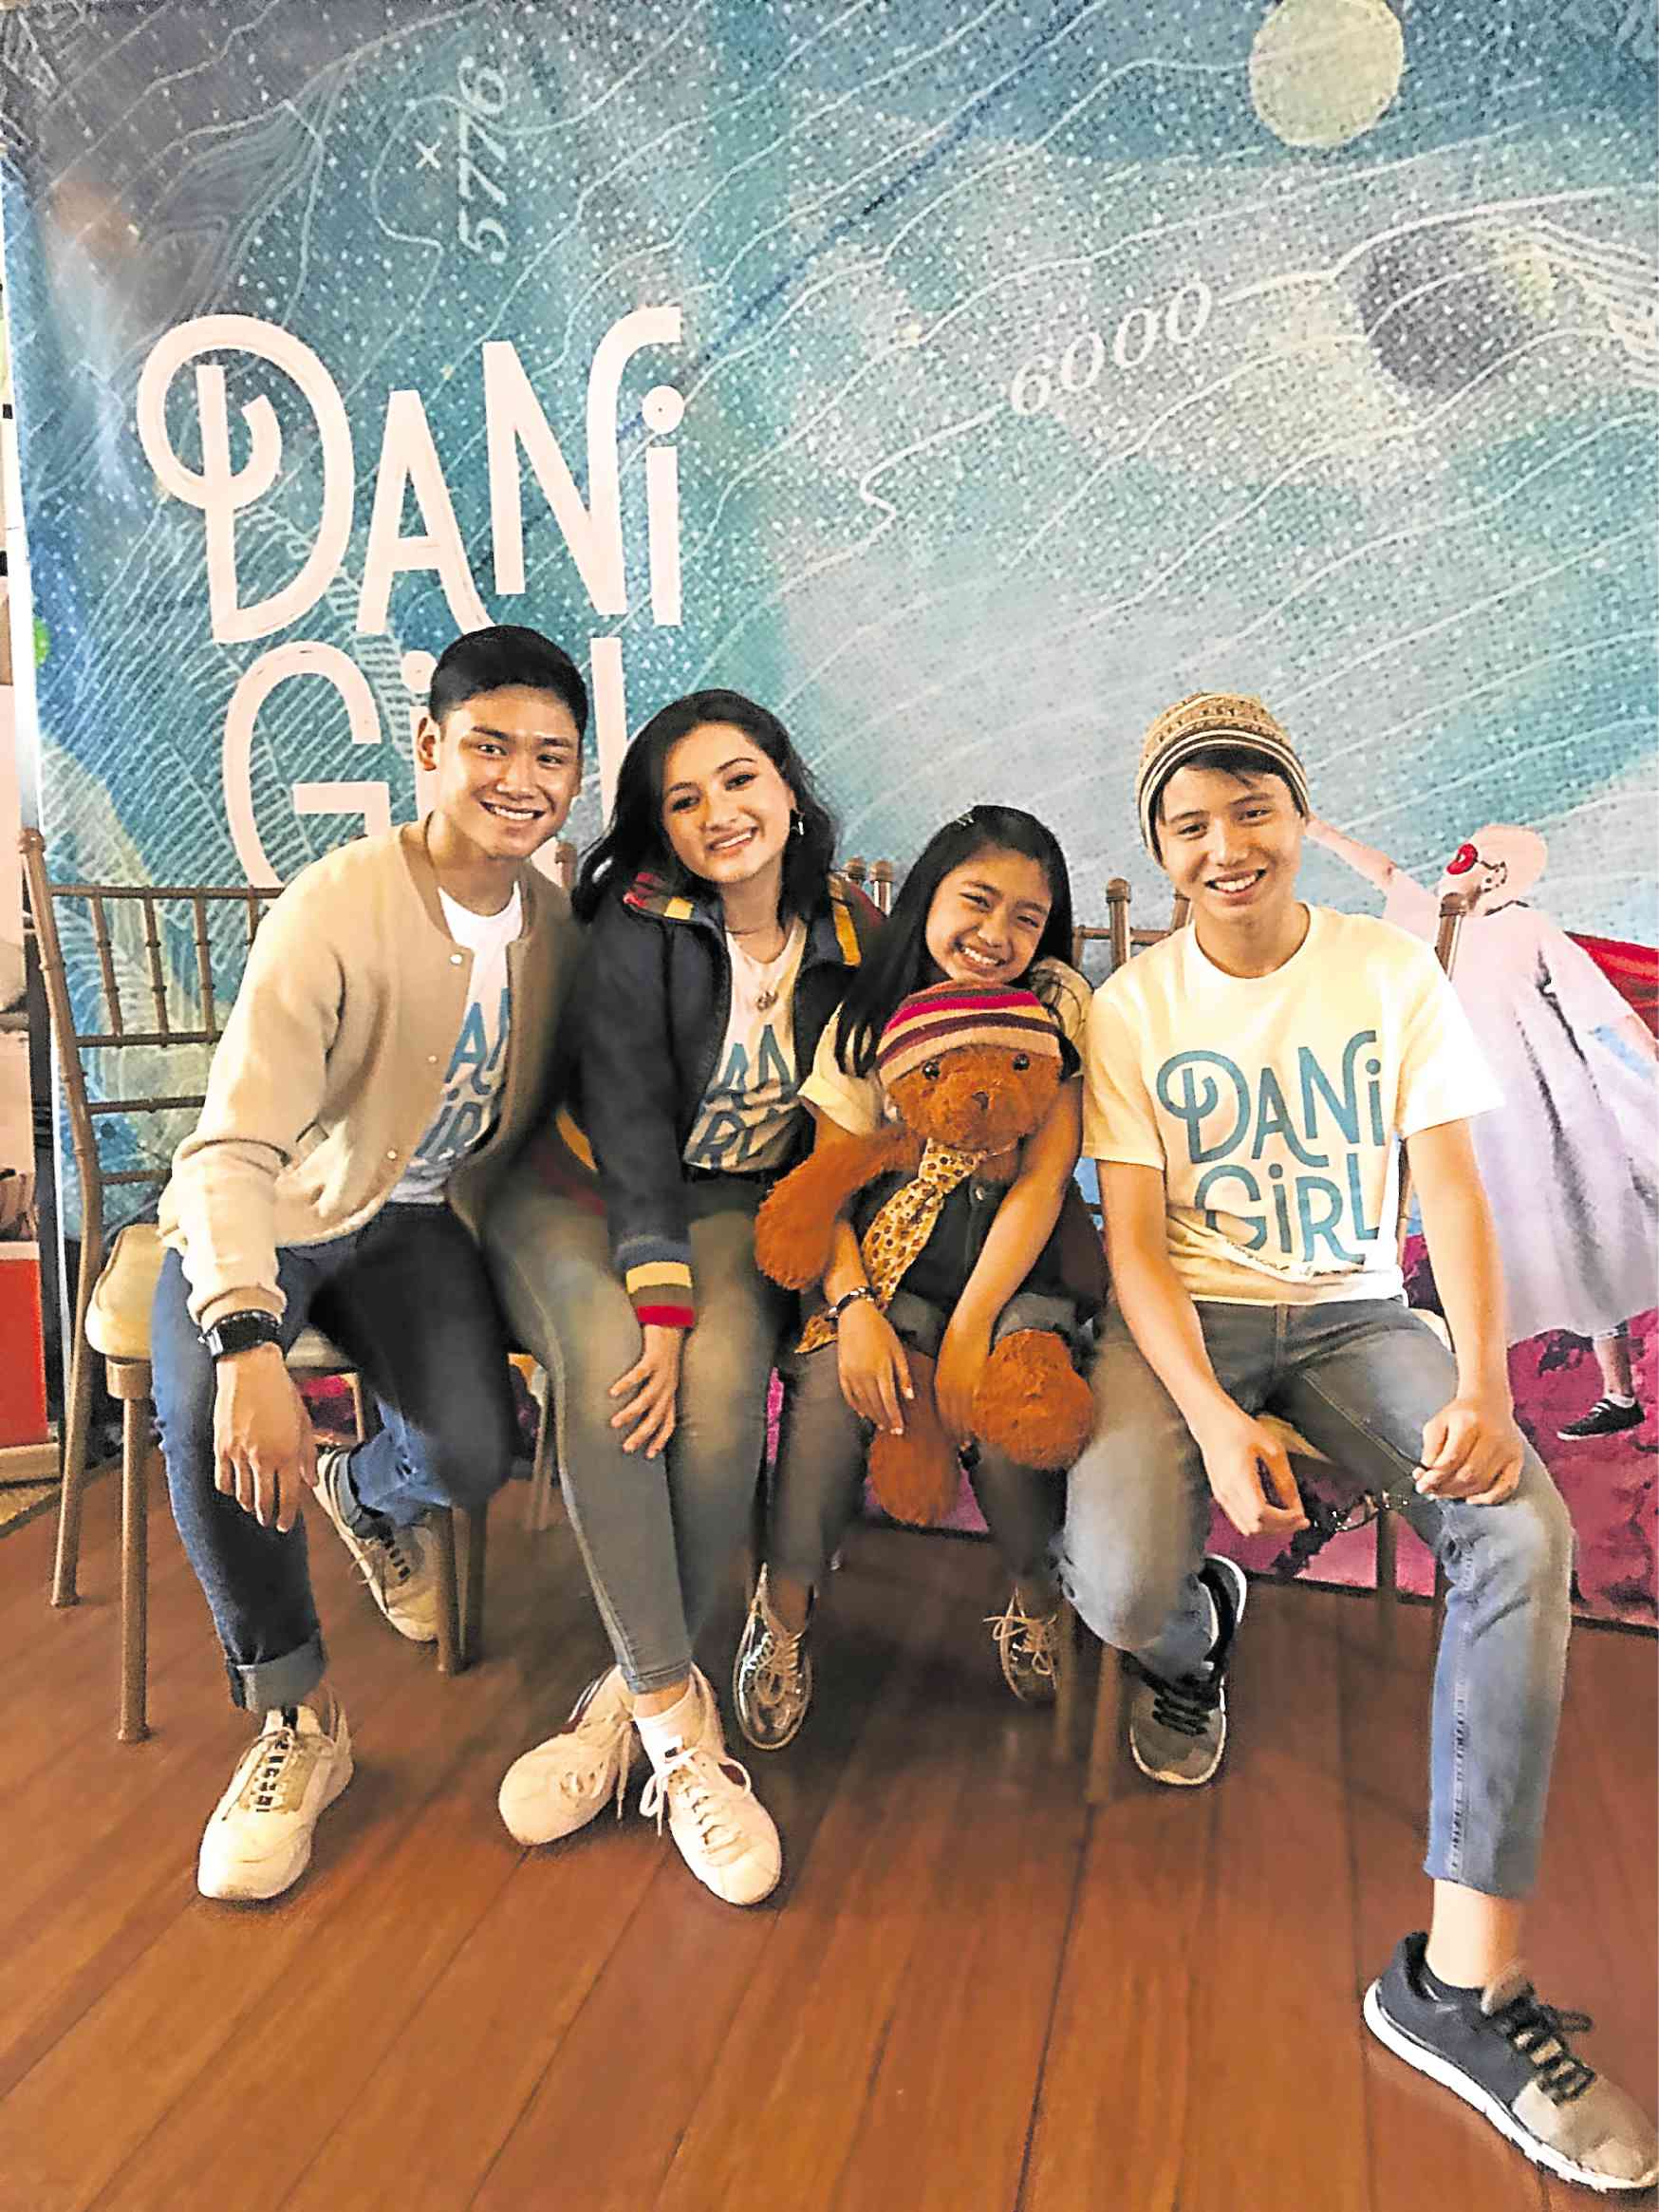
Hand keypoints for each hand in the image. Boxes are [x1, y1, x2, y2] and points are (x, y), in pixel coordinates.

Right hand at [213, 1344, 316, 1533]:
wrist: (250, 1369)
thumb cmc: (280, 1391)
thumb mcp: (304, 1421)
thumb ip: (308, 1455)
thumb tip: (311, 1481)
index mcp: (287, 1452)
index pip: (289, 1496)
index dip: (287, 1515)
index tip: (285, 1525)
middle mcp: (263, 1458)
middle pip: (264, 1501)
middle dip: (268, 1516)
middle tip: (270, 1523)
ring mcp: (240, 1454)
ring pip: (242, 1494)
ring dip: (249, 1505)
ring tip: (253, 1508)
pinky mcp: (221, 1447)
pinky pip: (222, 1479)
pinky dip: (228, 1490)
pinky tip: (233, 1490)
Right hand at [609, 1323, 682, 1457]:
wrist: (671, 1319)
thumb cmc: (661, 1348)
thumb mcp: (661, 1374)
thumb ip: (651, 1389)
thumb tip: (635, 1407)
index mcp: (670, 1392)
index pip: (669, 1422)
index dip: (660, 1439)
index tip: (648, 1455)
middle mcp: (668, 1385)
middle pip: (657, 1416)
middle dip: (642, 1434)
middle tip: (626, 1448)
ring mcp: (663, 1372)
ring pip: (647, 1399)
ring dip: (631, 1413)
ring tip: (614, 1423)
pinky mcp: (654, 1357)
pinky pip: (639, 1374)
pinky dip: (626, 1384)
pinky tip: (613, 1392)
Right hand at [836, 1300, 912, 1433]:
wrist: (855, 1316)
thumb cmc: (880, 1331)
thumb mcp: (897, 1350)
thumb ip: (904, 1375)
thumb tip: (910, 1397)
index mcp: (881, 1370)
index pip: (889, 1401)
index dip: (895, 1417)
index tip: (900, 1428)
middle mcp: (865, 1375)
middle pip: (875, 1405)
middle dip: (885, 1419)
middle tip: (892, 1430)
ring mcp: (851, 1375)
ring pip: (862, 1403)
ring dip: (872, 1415)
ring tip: (880, 1423)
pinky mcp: (842, 1372)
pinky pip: (848, 1395)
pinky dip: (856, 1406)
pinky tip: (862, 1413)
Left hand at [935, 1312, 990, 1447]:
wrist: (971, 1323)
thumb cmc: (959, 1339)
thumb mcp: (947, 1362)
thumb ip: (948, 1379)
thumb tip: (951, 1391)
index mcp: (939, 1383)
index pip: (941, 1412)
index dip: (946, 1426)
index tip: (950, 1436)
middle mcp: (948, 1389)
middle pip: (950, 1419)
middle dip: (954, 1434)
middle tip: (961, 1447)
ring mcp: (963, 1386)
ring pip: (963, 1417)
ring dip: (965, 1432)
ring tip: (968, 1444)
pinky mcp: (976, 1382)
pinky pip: (976, 1407)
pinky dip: (977, 1420)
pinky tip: (981, 1429)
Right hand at [1193, 1401, 1306, 1538]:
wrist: (1211, 1421)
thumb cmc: (1237, 1429)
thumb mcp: (1271, 1448)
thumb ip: (1285, 1479)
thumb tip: (1295, 1503)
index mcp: (1238, 1478)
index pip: (1262, 1514)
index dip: (1285, 1520)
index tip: (1301, 1515)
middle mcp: (1226, 1492)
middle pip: (1255, 1527)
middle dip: (1281, 1528)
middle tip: (1300, 1520)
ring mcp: (1221, 1495)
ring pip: (1247, 1528)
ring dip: (1269, 1528)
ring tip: (1288, 1518)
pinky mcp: (1221, 1495)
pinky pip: (1241, 1519)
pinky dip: (1258, 1522)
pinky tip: (1271, 1512)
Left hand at [1415, 1392, 1523, 1504]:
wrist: (1489, 1403)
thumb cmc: (1460, 1415)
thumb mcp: (1438, 1424)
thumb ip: (1429, 1449)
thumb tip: (1424, 1474)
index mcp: (1470, 1423)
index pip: (1452, 1459)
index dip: (1435, 1477)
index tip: (1422, 1485)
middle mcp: (1493, 1436)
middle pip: (1468, 1474)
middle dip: (1446, 1488)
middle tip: (1433, 1491)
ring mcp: (1508, 1449)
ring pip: (1484, 1483)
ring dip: (1461, 1494)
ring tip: (1446, 1493)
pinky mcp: (1517, 1459)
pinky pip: (1506, 1487)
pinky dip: (1488, 1498)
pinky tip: (1472, 1498)